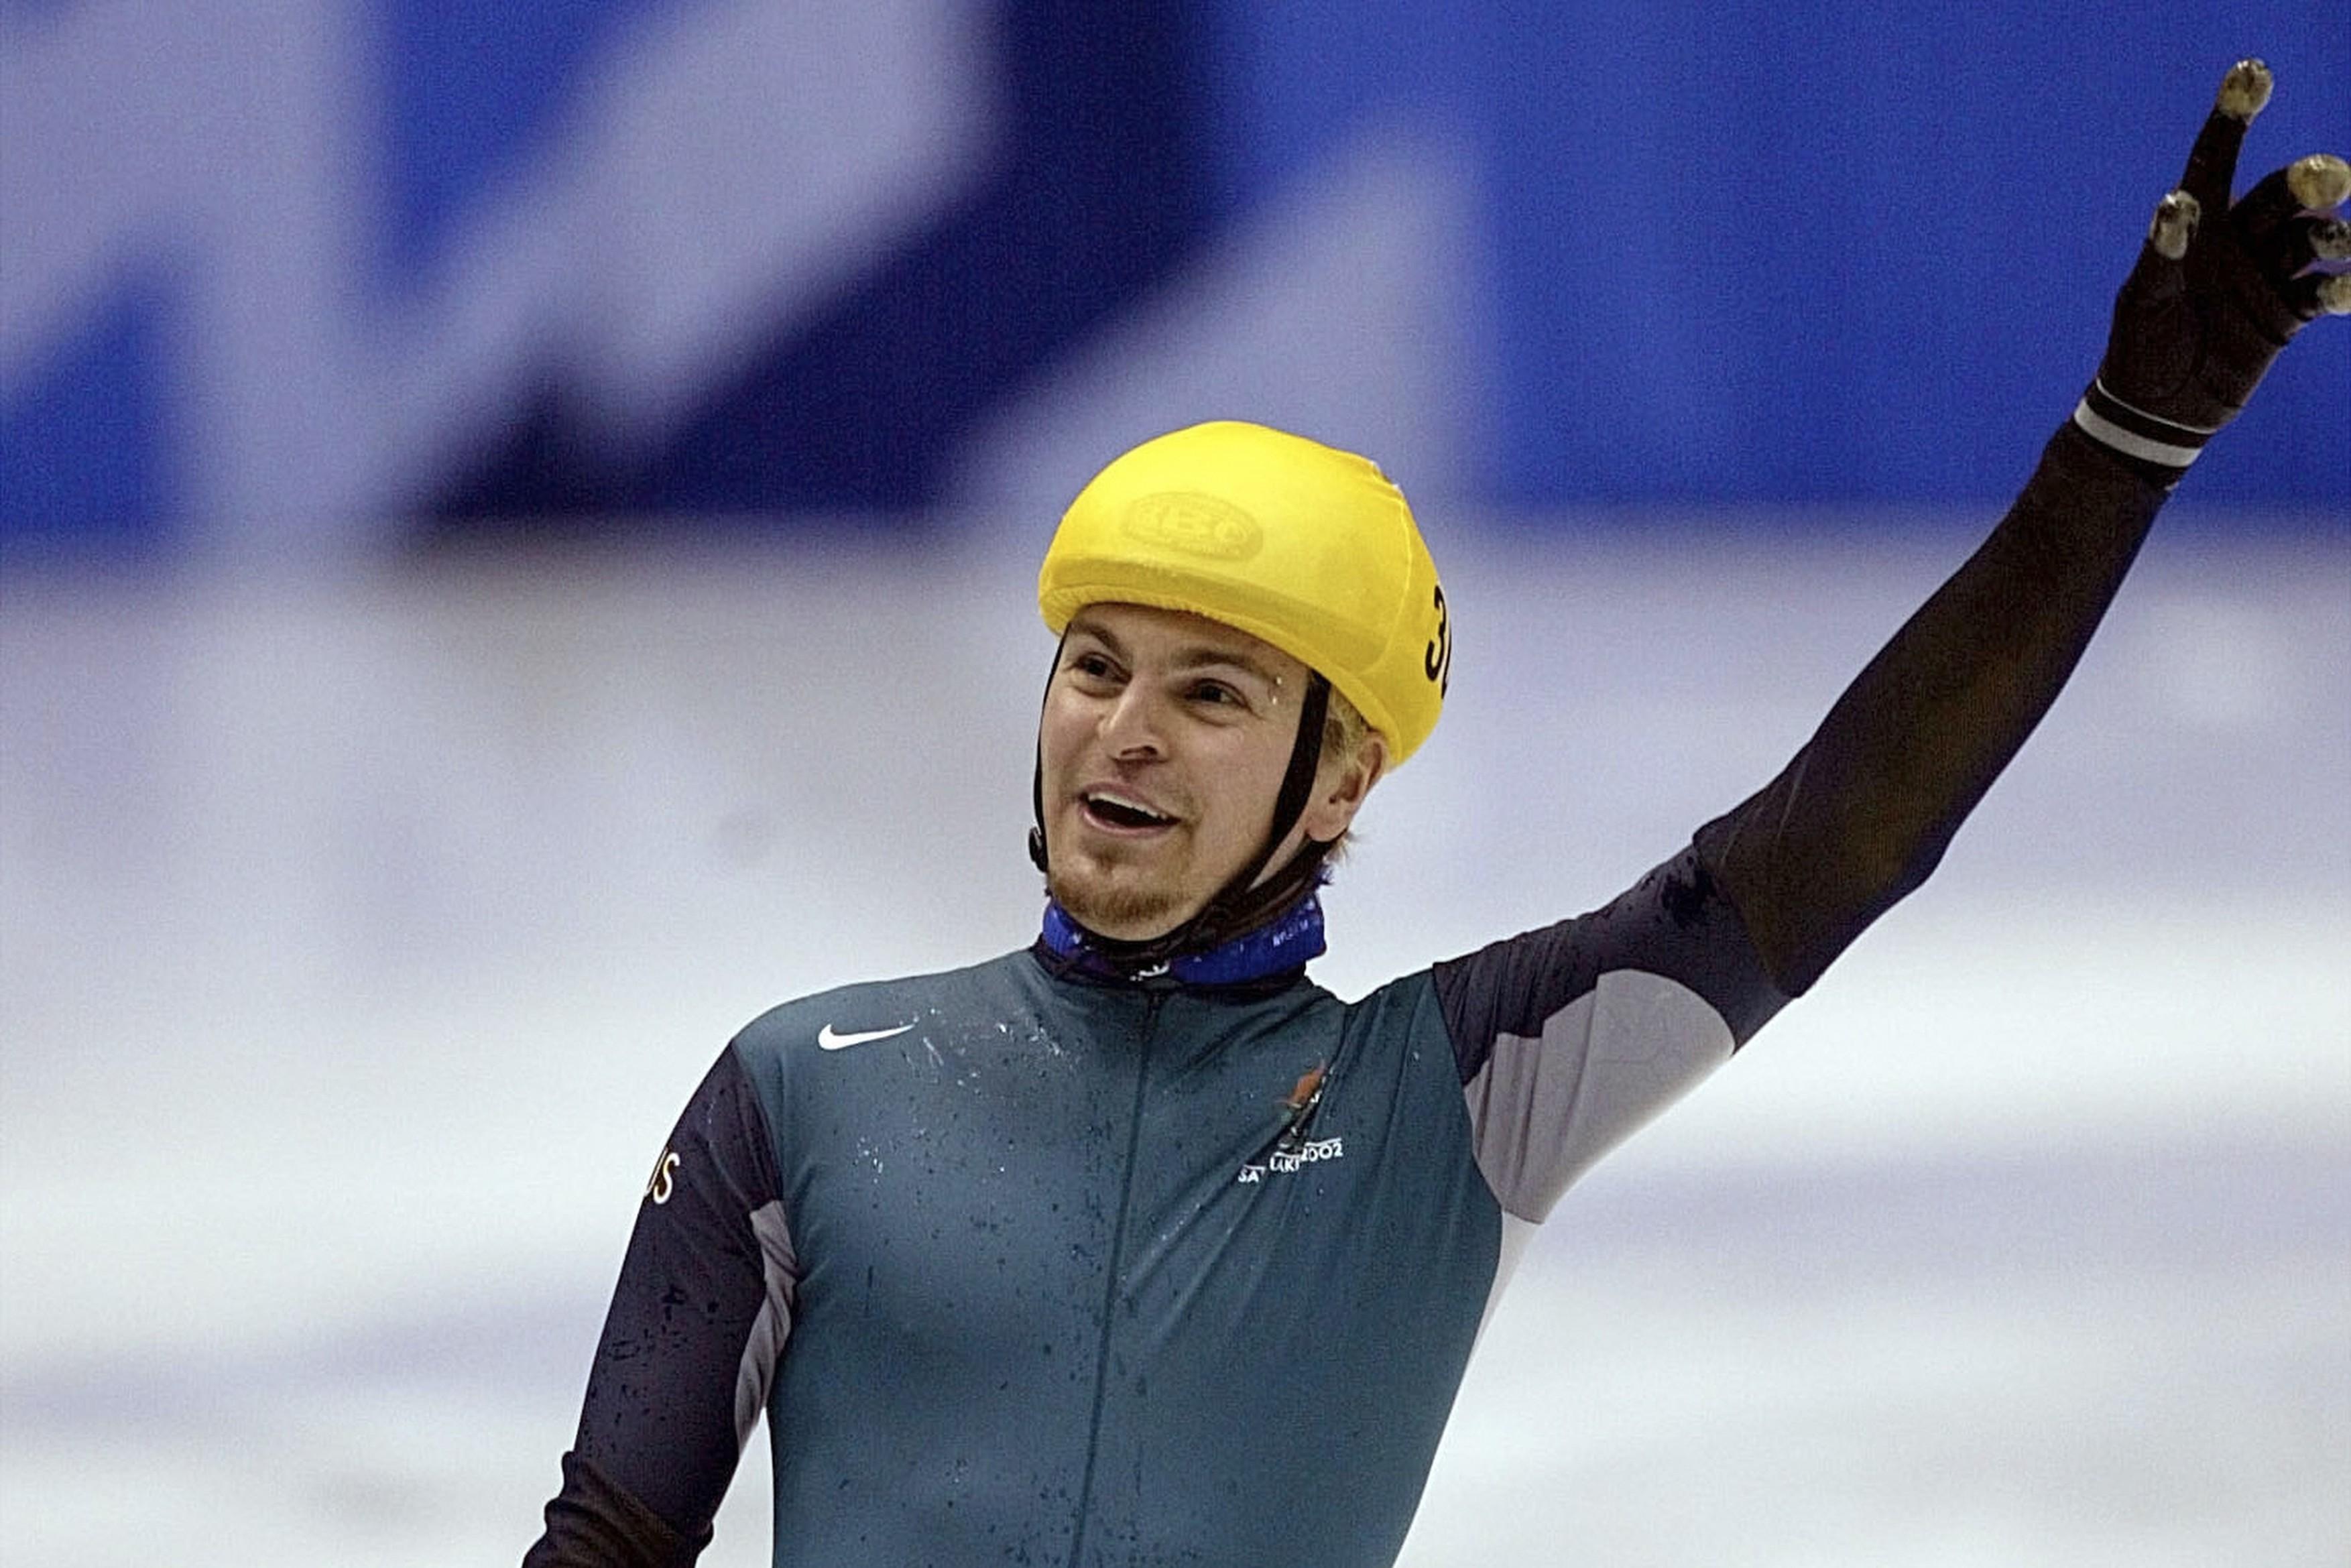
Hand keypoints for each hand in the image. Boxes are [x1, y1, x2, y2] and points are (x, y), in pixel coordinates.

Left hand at [2075, 59, 2348, 476]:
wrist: (2157, 412)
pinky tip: (2346, 290)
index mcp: (2197, 230)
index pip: (2214, 163)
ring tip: (2330, 244)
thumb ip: (2162, 253)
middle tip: (2329, 180)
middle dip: (2306, 185)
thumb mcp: (2145, 301)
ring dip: (2328, 236)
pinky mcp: (2287, 315)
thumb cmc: (2139, 348)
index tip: (2253, 72)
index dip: (2232, 119)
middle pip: (2279, 199)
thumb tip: (2175, 204)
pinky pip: (2325, 292)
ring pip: (2311, 240)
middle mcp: (2237, 245)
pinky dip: (2342, 288)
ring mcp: (2265, 278)